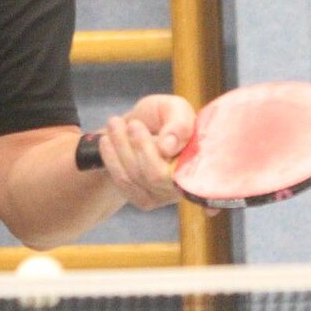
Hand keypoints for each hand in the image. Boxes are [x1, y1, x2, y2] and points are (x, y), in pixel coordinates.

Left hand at [95, 94, 196, 210]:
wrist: (140, 128)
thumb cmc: (163, 117)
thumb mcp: (173, 108)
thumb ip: (178, 123)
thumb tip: (168, 147)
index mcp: (203, 164)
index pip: (194, 177)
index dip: (171, 163)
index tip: (150, 136)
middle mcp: (188, 186)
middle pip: (157, 176)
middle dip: (138, 146)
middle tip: (130, 123)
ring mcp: (166, 197)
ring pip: (137, 178)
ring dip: (120, 147)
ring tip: (114, 123)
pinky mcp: (146, 201)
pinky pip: (124, 184)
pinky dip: (111, 159)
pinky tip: (107, 141)